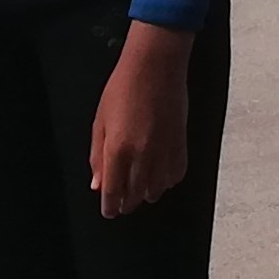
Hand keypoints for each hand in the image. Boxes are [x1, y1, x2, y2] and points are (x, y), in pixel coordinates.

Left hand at [92, 22, 195, 216]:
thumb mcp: (100, 121)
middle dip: (127, 202)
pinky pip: (176, 174)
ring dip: (147, 193)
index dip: (110, 206)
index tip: (109, 211)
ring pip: (158, 189)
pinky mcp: (181, 144)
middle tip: (122, 203)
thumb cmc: (123, 88)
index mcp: (118, 149)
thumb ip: (98, 156)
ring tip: (141, 189)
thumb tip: (98, 184)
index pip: (113, 191)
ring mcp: (165, 151)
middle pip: (135, 195)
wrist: (156, 67)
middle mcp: (143, 155)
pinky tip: (160, 176)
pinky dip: (168, 180)